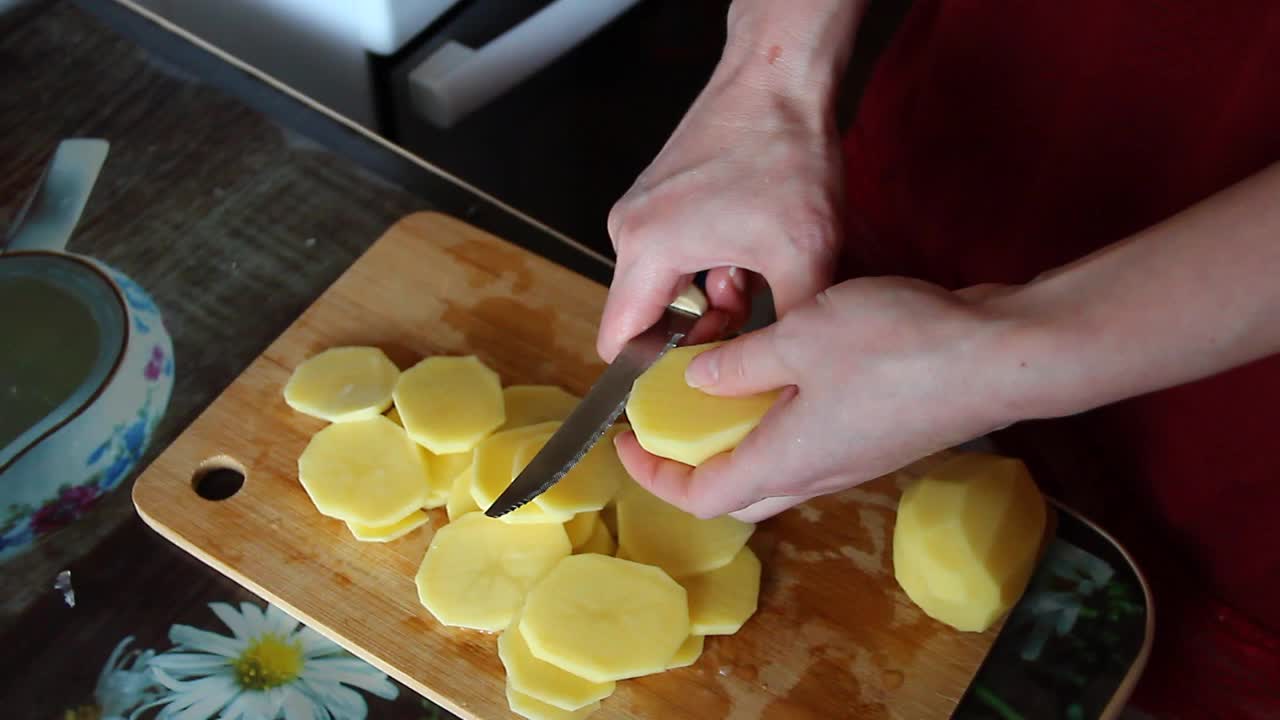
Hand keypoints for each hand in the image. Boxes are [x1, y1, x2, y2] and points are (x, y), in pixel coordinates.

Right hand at [597, 59, 845, 361]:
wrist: (780, 78)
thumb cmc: (785, 151)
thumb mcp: (805, 256)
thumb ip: (790, 329)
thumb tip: (788, 377)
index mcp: (649, 249)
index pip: (618, 340)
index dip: (647, 375)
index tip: (683, 391)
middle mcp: (630, 230)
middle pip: (645, 315)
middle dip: (694, 334)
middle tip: (744, 334)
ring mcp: (642, 209)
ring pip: (664, 285)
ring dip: (708, 299)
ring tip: (757, 284)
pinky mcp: (659, 195)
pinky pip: (672, 253)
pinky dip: (707, 267)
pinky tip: (748, 257)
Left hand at [614, 277, 1027, 521]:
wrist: (1005, 353)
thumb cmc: (903, 347)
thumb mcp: (799, 337)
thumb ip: (738, 364)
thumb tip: (697, 381)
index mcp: (787, 461)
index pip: (700, 497)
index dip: (654, 475)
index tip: (628, 440)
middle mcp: (818, 472)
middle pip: (736, 491)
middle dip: (692, 461)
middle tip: (667, 416)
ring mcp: (854, 457)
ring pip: (775, 466)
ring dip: (737, 434)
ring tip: (717, 381)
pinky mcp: (880, 434)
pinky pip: (811, 440)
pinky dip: (779, 416)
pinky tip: (780, 365)